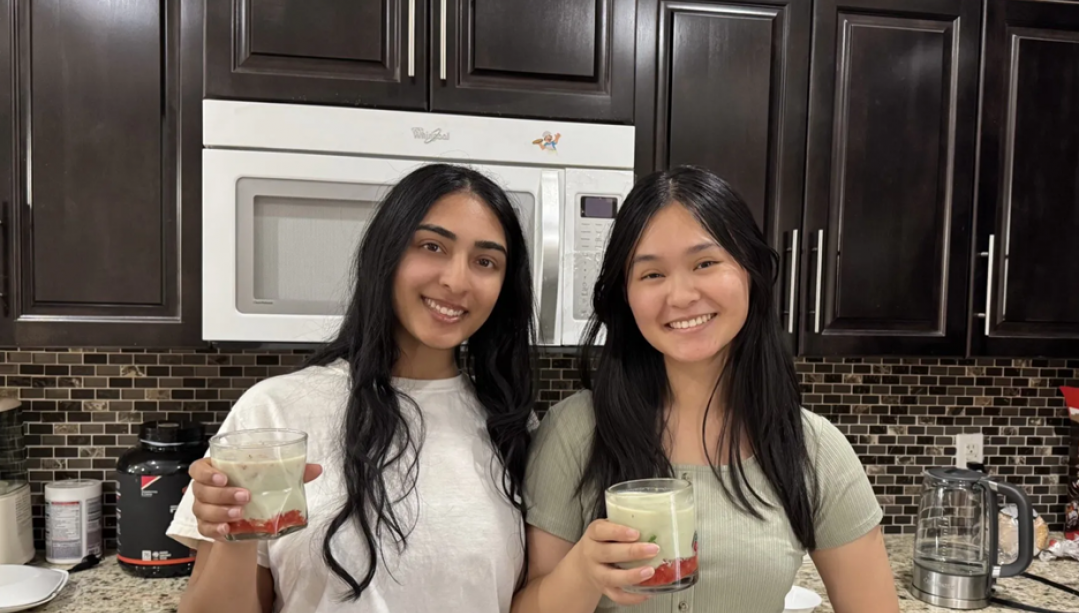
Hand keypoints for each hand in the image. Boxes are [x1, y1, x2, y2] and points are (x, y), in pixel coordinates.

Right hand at [188, 457, 322, 539]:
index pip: (199, 468)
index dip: (207, 472)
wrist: (251, 519)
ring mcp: (204, 509)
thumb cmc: (256, 492)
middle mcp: (206, 490)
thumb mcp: (272, 480)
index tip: (224, 477)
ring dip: (221, 511)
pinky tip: (227, 529)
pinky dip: (215, 529)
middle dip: (223, 494)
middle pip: (202, 490)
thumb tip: (316, 469)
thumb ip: (292, 472)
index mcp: (216, 471)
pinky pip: (205, 529)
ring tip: (240, 513)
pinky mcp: (207, 527)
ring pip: (203, 510)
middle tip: (245, 496)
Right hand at [571, 519, 658, 605]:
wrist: (583, 564)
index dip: (618, 532)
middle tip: (653, 549)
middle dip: (632, 552)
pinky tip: (648, 592)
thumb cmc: (603, 541)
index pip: (601, 531)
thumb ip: (624, 525)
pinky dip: (632, 597)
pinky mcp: (603, 589)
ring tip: (650, 571)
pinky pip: (617, 596)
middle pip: (608, 554)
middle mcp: (592, 554)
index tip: (636, 533)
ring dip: (632, 575)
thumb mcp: (607, 528)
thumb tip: (655, 526)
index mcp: (593, 535)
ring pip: (611, 577)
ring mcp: (597, 573)